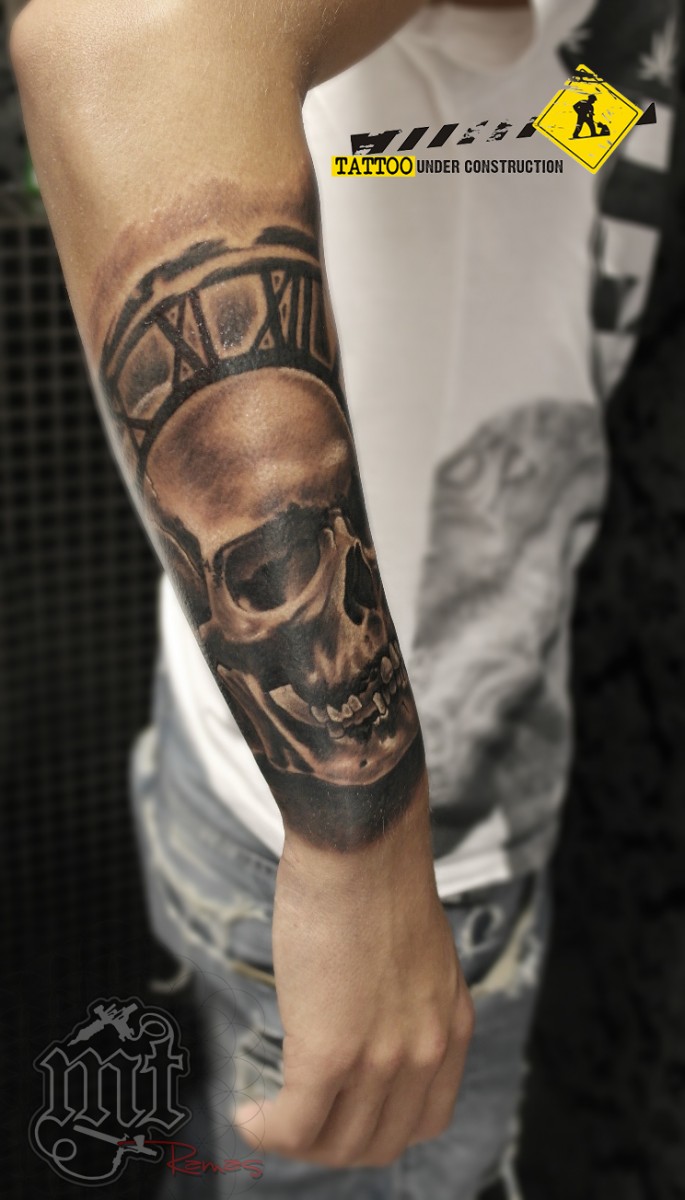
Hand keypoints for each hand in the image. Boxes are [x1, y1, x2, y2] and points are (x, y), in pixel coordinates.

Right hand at [235, 786, 473, 1166]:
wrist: (361, 843)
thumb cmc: (377, 873)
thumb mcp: (418, 947)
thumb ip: (404, 993)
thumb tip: (363, 1010)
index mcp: (452, 1025)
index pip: (425, 1120)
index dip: (379, 1129)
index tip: (344, 1111)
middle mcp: (424, 1051)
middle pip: (379, 1143)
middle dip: (334, 1143)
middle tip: (296, 1117)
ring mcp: (379, 1058)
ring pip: (336, 1144)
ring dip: (295, 1141)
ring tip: (267, 1117)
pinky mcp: (329, 1052)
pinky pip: (295, 1125)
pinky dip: (267, 1131)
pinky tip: (249, 1114)